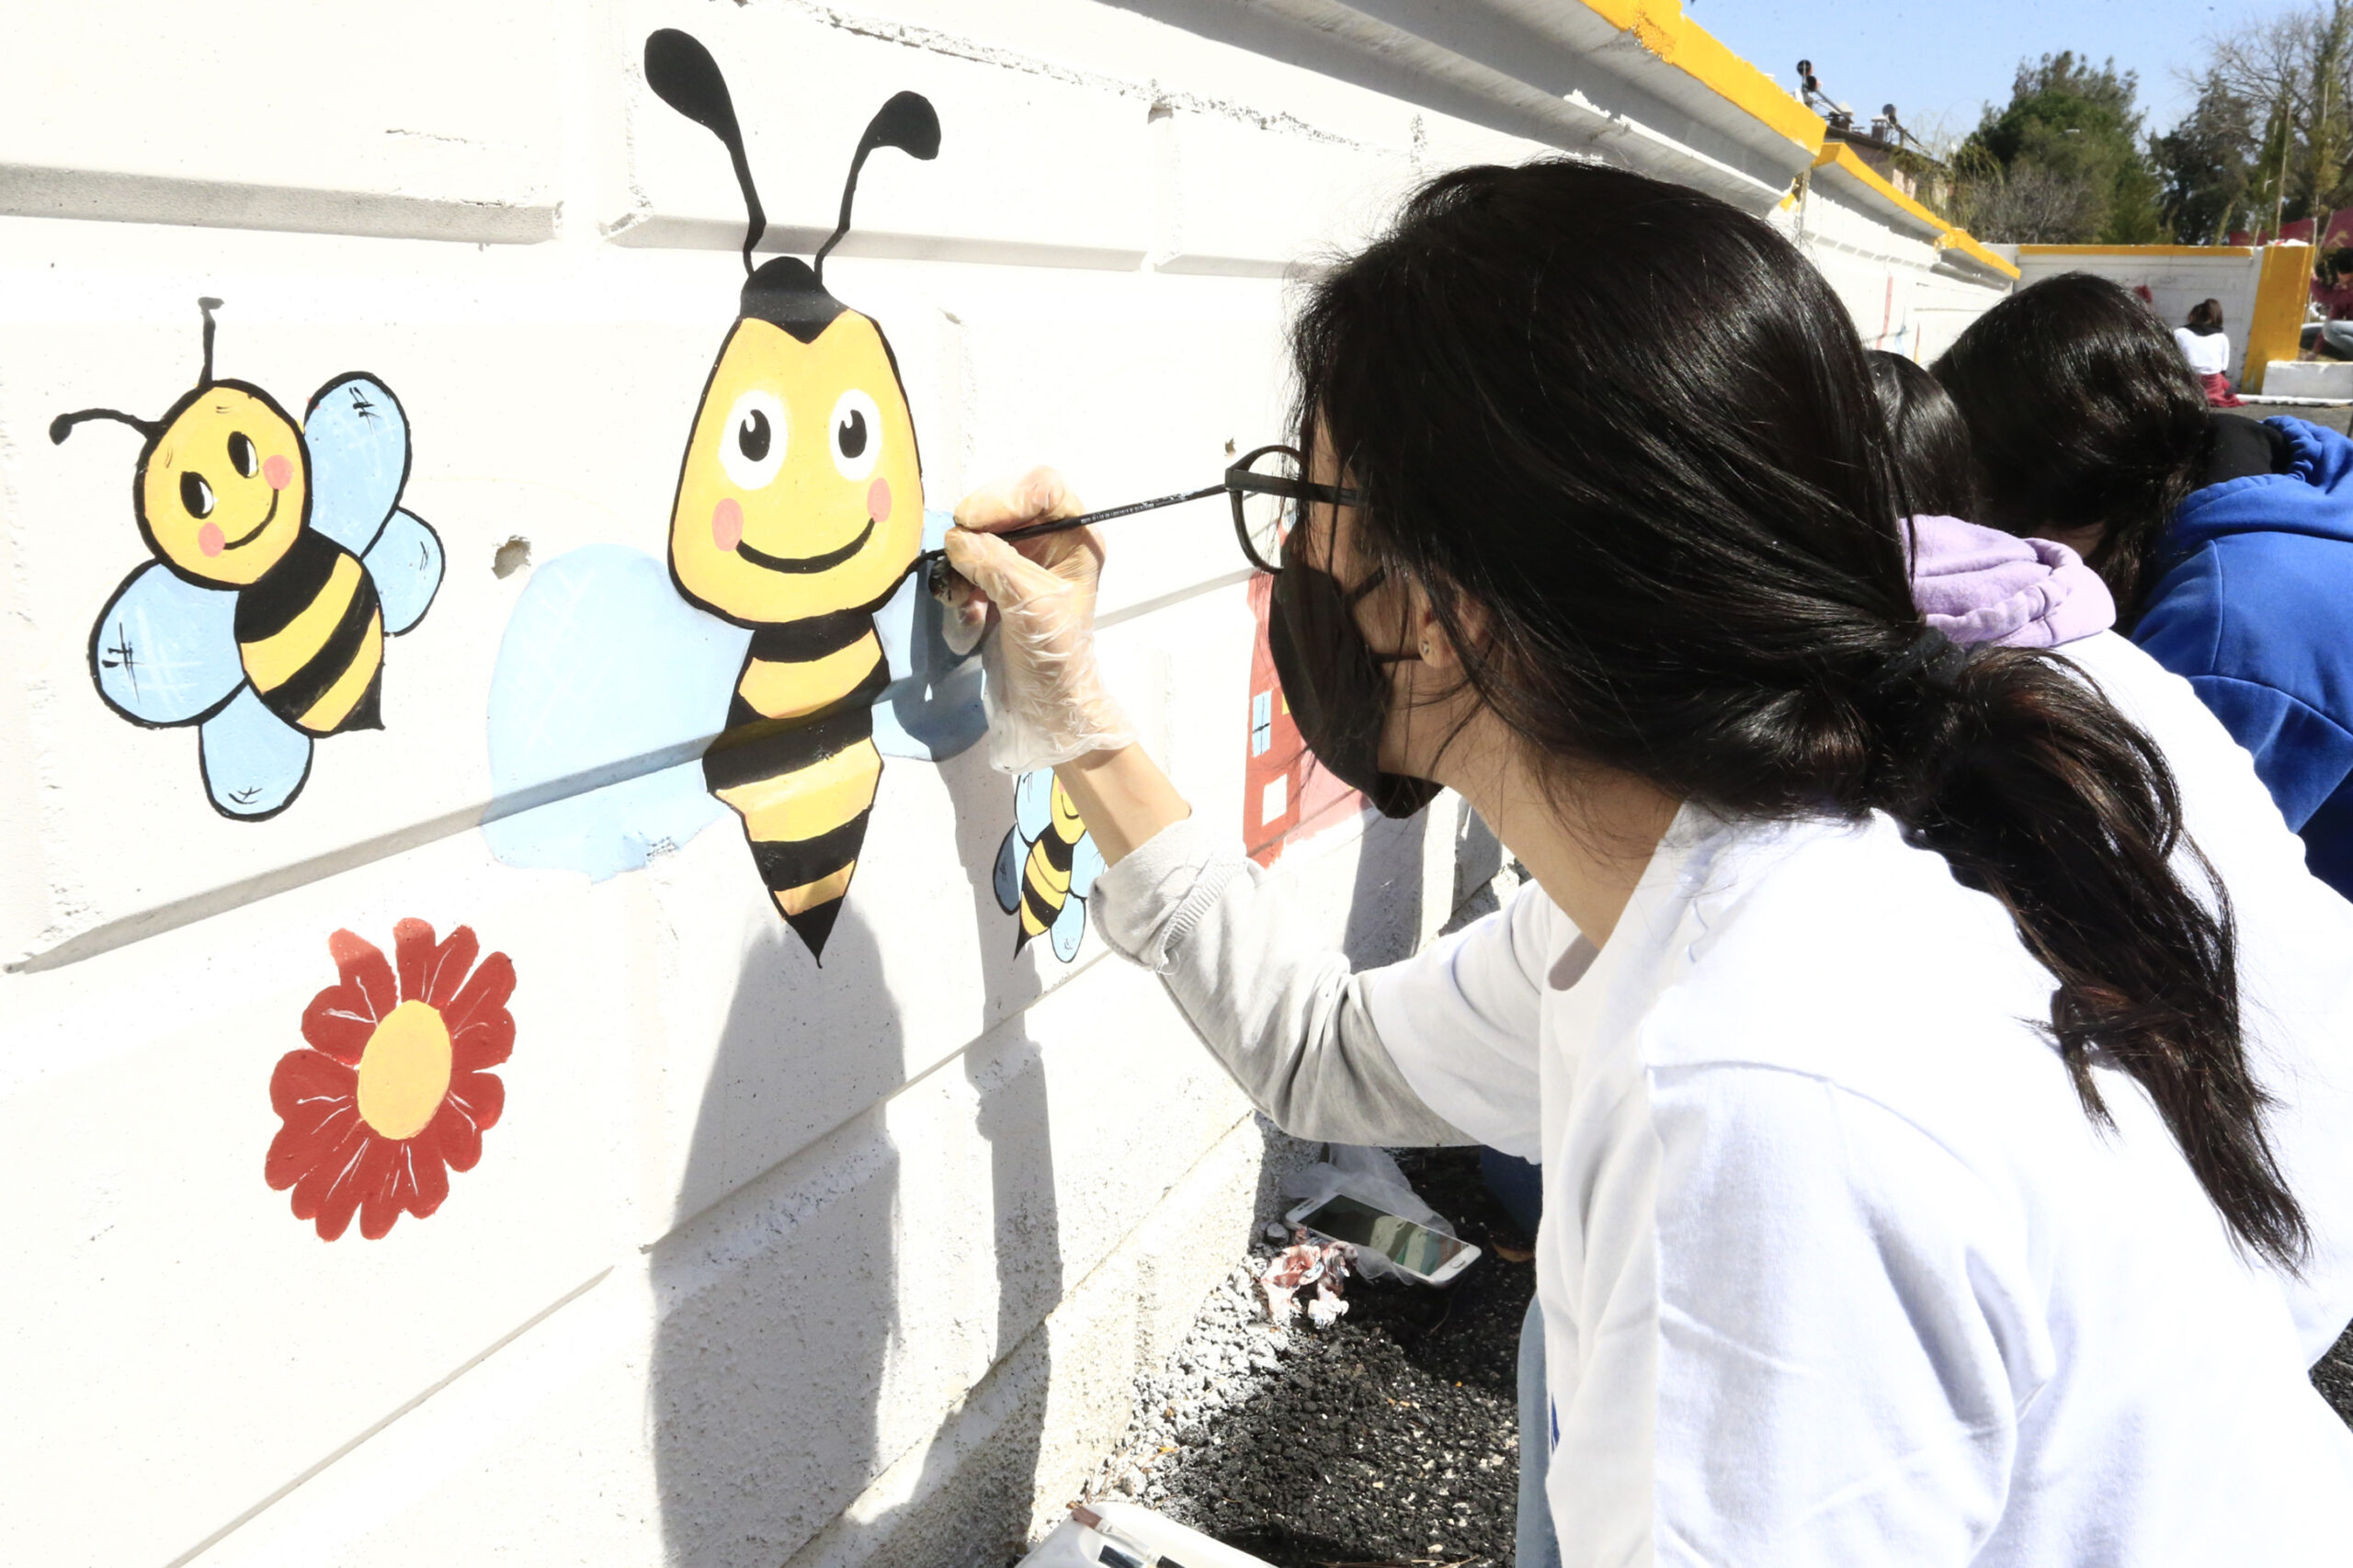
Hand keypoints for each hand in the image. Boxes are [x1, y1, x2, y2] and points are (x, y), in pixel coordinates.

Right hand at [942, 467, 1136, 772]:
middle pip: (1001, 507)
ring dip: (962, 567)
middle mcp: (1051, 543)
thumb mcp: (1031, 605)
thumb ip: (995, 563)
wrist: (1044, 706)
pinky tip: (969, 614)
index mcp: (1077, 540)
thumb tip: (958, 539)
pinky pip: (965, 565)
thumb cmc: (1054, 658)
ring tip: (966, 602)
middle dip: (976, 536)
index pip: (1042, 487)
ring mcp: (1021, 562)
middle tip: (960, 562)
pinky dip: (960, 587)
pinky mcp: (996, 583)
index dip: (1006, 497)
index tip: (974, 523)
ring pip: (976, 537)